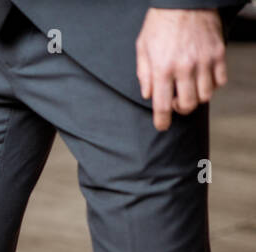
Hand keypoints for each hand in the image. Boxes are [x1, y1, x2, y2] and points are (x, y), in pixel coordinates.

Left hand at [136, 8, 226, 130]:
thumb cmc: (160, 23)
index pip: (162, 105)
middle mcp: (185, 68)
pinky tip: (204, 78)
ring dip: (197, 97)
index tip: (162, 126)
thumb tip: (149, 95)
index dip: (162, 121)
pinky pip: (220, 80)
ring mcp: (204, 61)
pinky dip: (213, 84)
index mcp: (162, 69)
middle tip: (176, 102)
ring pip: (206, 95)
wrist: (184, 0)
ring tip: (190, 88)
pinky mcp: (218, 53)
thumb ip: (144, 74)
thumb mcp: (142, 48)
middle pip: (188, 104)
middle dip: (181, 109)